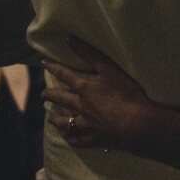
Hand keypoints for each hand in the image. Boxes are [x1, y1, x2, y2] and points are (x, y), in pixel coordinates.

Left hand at [41, 37, 153, 151]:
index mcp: (84, 88)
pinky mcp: (95, 138)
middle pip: (62, 99)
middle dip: (51, 95)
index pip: (65, 75)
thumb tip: (69, 39)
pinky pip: (78, 140)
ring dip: (57, 118)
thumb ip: (90, 53)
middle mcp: (81, 106)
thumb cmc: (126, 93)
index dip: (54, 67)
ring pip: (66, 122)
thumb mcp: (110, 68)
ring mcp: (86, 124)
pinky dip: (71, 138)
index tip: (43, 63)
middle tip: (43, 94)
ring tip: (50, 117)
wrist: (136, 123)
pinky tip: (69, 138)